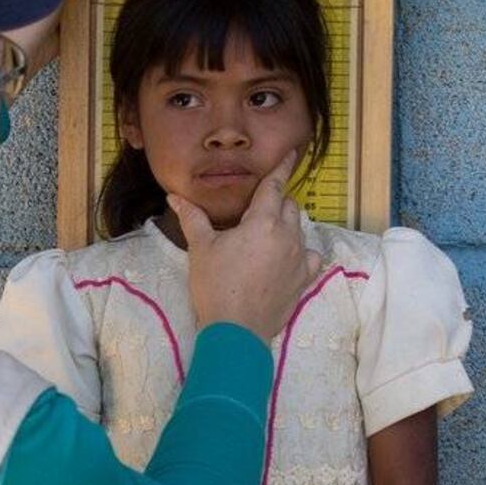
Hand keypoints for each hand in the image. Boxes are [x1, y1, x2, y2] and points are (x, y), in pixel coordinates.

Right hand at [168, 151, 321, 341]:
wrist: (236, 331)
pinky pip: (310, 256)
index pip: (275, 186)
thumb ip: (192, 218)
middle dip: (276, 202)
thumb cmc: (216, 286)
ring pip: (299, 229)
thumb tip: (175, 197)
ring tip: (265, 236)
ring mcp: (299, 258)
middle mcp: (287, 236)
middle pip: (289, 206)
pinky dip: (300, 252)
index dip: (282, 168)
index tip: (291, 153)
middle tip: (256, 211)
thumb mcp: (201, 249)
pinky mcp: (304, 279)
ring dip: (286, 226)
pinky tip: (288, 258)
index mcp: (263, 222)